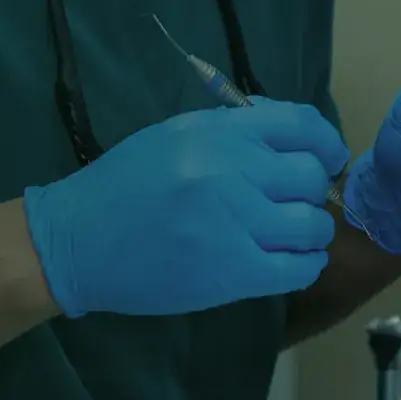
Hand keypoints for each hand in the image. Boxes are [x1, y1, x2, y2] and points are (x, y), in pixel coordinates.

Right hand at [22, 100, 350, 317]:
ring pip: (314, 226)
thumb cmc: (123, 186)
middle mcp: (232, 170)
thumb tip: (292, 136)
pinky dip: (305, 266)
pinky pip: (299, 269)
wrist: (75, 241)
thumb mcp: (174, 135)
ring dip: (310, 233)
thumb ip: (232, 130)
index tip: (324, 161)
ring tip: (290, 238)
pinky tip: (288, 262)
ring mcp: (235, 223)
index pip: (303, 126)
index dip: (325, 145)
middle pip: (312, 178)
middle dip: (310, 193)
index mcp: (218, 131)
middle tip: (291, 206)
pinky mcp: (233, 273)